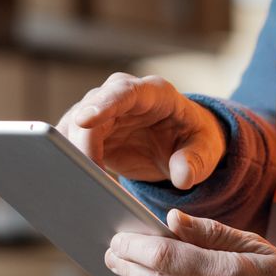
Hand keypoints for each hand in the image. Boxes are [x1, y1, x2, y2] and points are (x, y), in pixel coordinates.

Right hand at [58, 73, 225, 189]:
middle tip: (81, 172)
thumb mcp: (206, 150)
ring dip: (70, 153)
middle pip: (89, 112)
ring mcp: (103, 114)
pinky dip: (69, 162)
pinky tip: (73, 182)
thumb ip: (195, 161)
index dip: (103, 104)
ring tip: (75, 182)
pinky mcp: (92, 134)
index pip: (123, 93)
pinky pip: (72, 145)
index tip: (84, 120)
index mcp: (153, 94)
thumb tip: (182, 177)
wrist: (182, 146)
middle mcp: (122, 97)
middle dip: (81, 141)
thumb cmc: (194, 140)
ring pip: (74, 128)